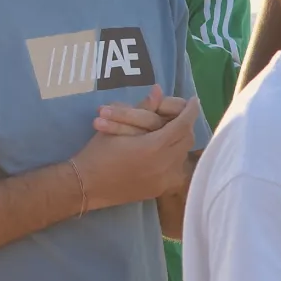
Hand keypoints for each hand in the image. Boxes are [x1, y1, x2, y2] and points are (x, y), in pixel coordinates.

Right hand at [72, 95, 200, 210]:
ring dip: (179, 141)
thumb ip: (143, 108)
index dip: (190, 110)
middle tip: (178, 115)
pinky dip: (173, 157)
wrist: (86, 186)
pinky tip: (162, 150)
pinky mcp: (159, 190)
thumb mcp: (118, 125)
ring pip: (183, 154)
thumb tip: (159, 90)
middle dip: (185, 125)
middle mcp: (166, 165)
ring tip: (169, 131)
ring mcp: (164, 180)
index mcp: (155, 147)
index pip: (183, 124)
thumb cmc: (98, 153)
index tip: (194, 100)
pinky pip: (175, 169)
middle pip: (187, 139)